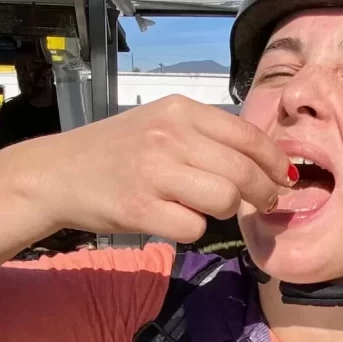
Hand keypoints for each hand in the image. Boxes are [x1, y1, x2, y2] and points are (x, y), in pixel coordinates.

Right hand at [12, 96, 294, 242]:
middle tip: (266, 203)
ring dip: (225, 211)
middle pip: (243, 172)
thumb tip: (260, 161)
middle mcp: (169, 136)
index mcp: (179, 111)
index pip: (247, 136)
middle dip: (264, 193)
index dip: (274, 161)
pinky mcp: (141, 209)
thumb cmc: (113, 150)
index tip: (284, 177)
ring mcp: (154, 173)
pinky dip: (191, 229)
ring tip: (209, 208)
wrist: (58, 173)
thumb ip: (204, 136)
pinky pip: (193, 228)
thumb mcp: (158, 124)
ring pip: (224, 200)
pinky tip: (173, 219)